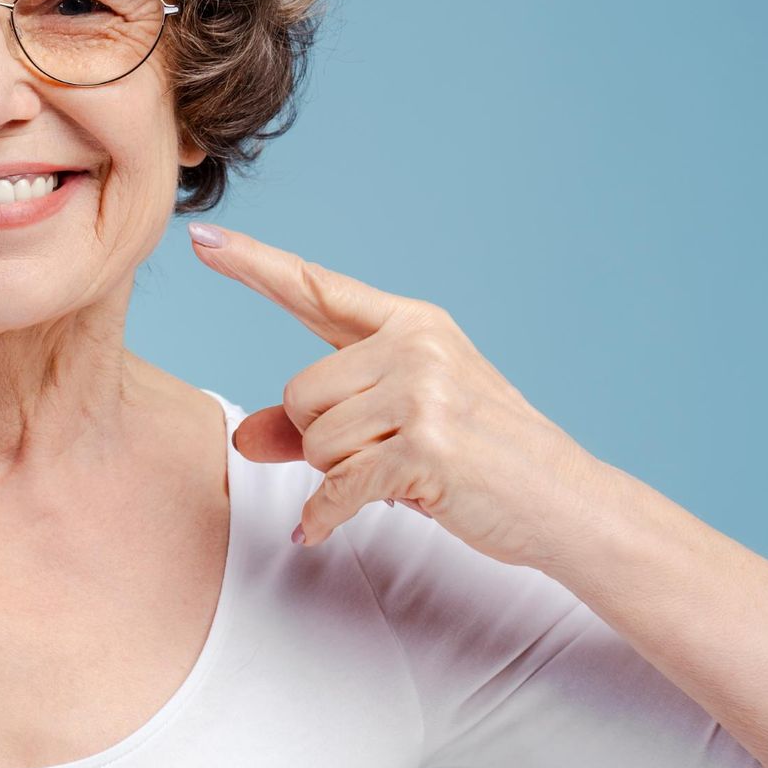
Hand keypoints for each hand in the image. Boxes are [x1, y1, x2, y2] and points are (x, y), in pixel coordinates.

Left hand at [188, 221, 605, 571]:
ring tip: (402, 473)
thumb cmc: (479, 460)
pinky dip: (325, 515)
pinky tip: (319, 529)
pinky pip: (337, 486)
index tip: (202, 238)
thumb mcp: (397, 424)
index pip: (317, 288)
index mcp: (411, 325)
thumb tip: (241, 438)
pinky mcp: (426, 448)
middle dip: (325, 439)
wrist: (565, 503)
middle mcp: (416, 347)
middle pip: (301, 392)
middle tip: (387, 454)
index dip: (254, 264)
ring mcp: (424, 394)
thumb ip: (315, 423)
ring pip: (315, 440)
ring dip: (342, 473)